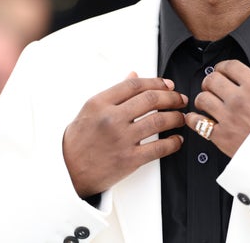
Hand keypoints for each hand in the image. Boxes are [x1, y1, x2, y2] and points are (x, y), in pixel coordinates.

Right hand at [62, 74, 186, 197]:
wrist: (68, 172)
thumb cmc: (78, 141)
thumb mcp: (90, 110)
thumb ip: (114, 93)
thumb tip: (133, 76)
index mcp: (100, 103)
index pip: (135, 85)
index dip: (156, 82)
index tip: (168, 85)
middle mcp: (111, 119)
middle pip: (151, 99)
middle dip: (172, 97)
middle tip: (180, 99)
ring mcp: (122, 139)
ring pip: (159, 121)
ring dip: (176, 117)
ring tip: (181, 117)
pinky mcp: (130, 159)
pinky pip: (159, 148)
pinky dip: (173, 143)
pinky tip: (177, 140)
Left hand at [186, 59, 249, 157]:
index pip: (230, 66)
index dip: (222, 66)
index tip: (221, 70)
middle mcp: (239, 99)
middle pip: (212, 80)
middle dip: (209, 81)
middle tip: (211, 86)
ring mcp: (229, 117)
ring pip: (202, 99)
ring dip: (202, 99)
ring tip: (206, 102)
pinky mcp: (221, 136)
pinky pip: (197, 123)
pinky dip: (194, 119)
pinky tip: (197, 118)